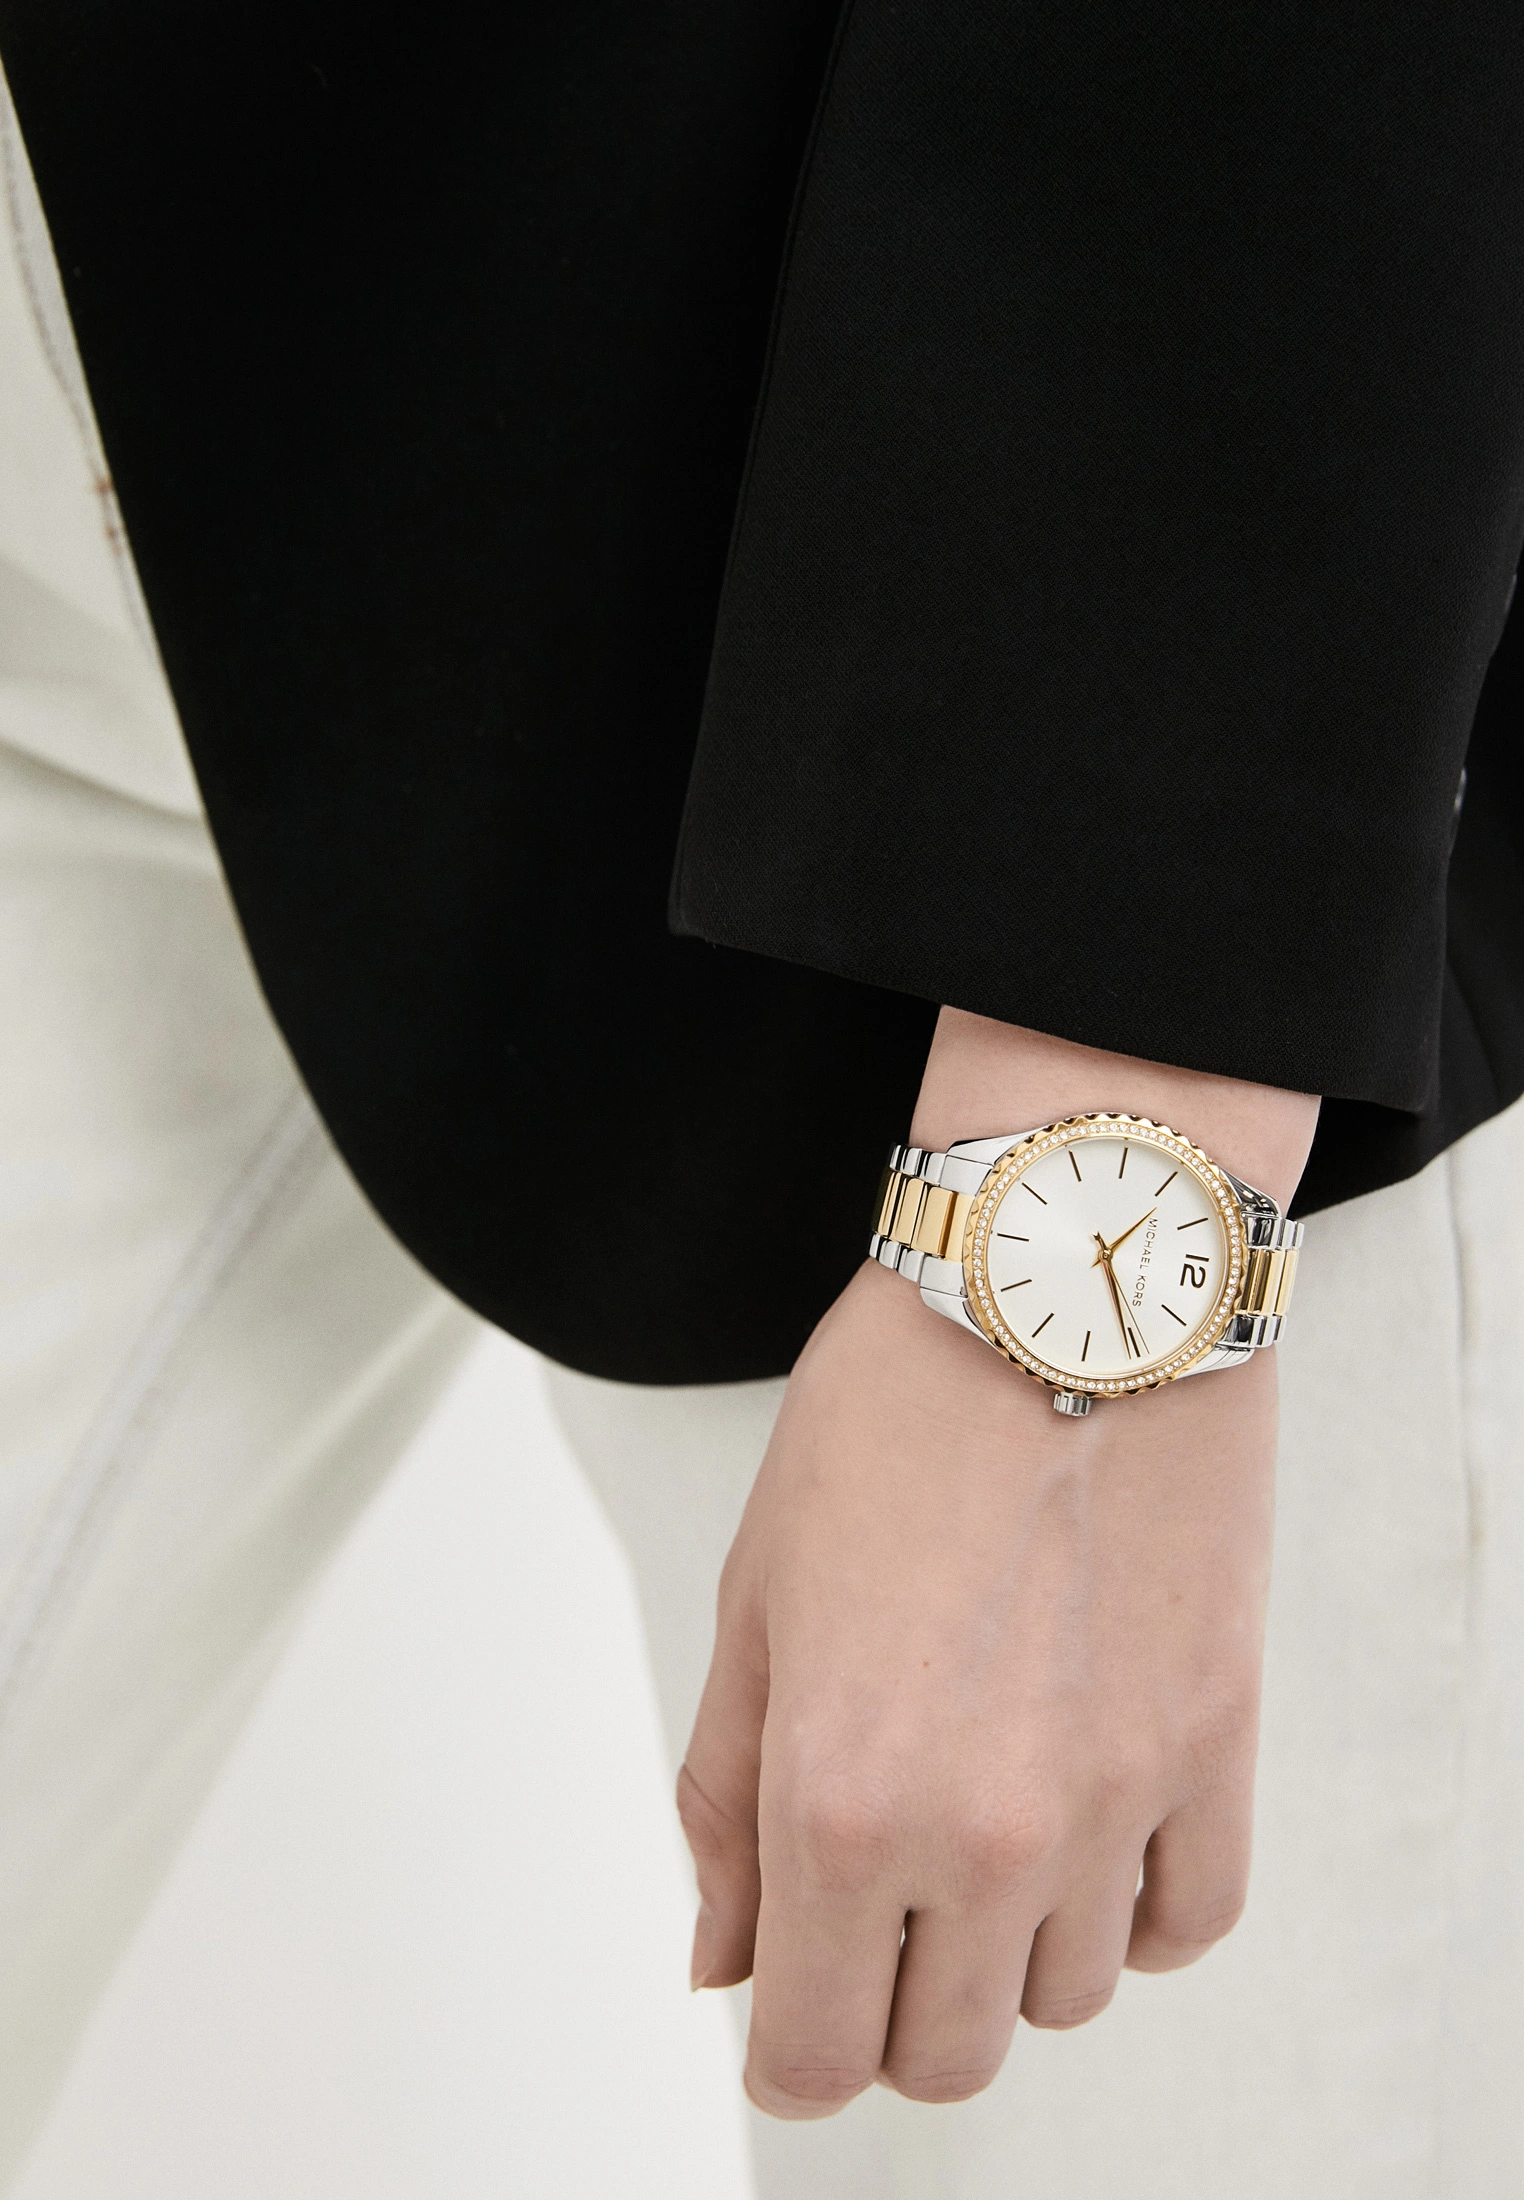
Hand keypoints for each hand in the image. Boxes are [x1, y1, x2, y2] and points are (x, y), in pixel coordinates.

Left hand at [679, 1010, 1317, 2117]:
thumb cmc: (892, 1412)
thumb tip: (725, 1962)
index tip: (788, 2009)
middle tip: (873, 1914)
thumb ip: (725, 1803)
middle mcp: (984, 1834)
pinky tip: (1087, 1835)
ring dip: (1010, 1952)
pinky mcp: (1214, 1747)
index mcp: (838, 1800)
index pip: (813, 2051)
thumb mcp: (753, 1602)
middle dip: (888, 2011)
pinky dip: (1132, 1912)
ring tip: (979, 1823)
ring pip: (1065, 2000)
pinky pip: (1185, 1923)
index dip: (785, 2048)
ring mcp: (1115, 1802)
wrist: (1056, 1289)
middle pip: (945, 2055)